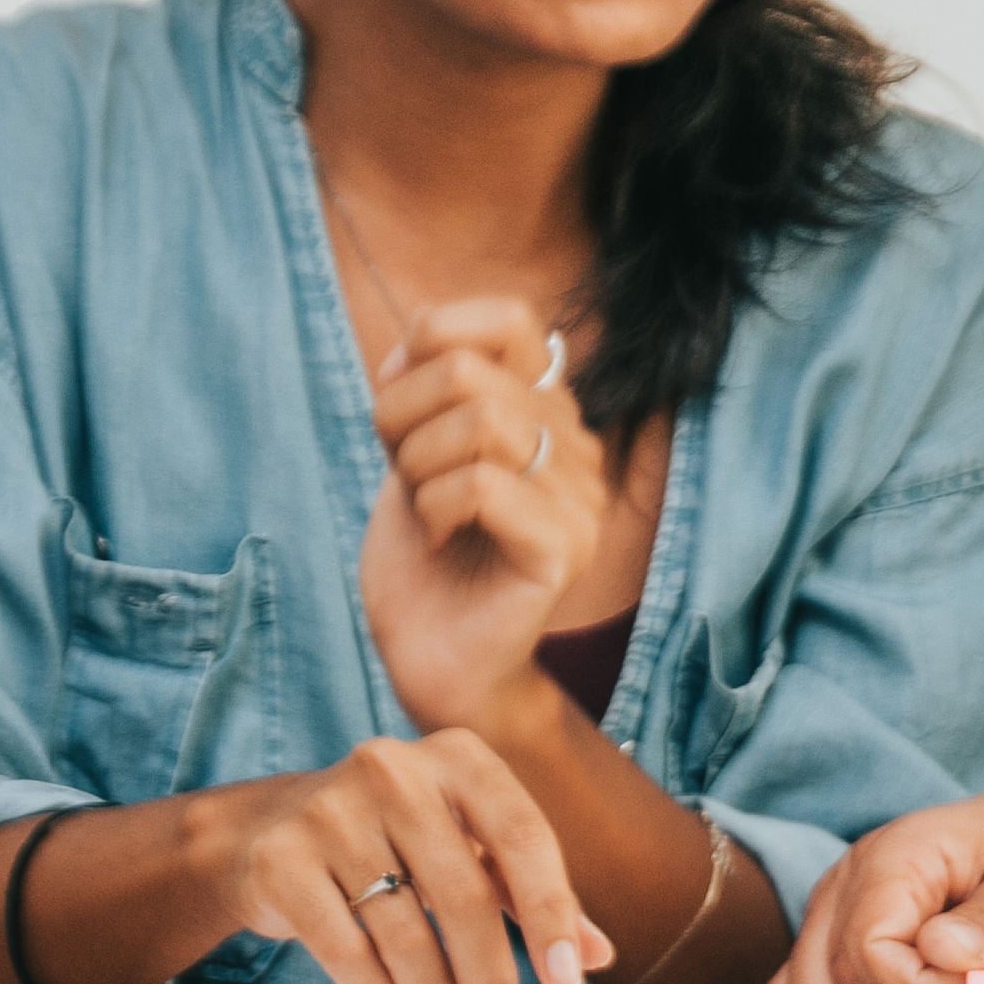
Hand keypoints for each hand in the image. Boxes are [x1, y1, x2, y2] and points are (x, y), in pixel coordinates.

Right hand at [189, 732, 618, 983]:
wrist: (269, 830)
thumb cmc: (396, 841)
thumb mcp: (469, 846)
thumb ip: (531, 892)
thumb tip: (597, 954)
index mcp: (458, 756)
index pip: (524, 836)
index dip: (553, 914)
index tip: (568, 978)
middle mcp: (395, 768)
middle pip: (465, 894)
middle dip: (490, 973)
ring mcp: (331, 808)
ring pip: (405, 932)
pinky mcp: (282, 858)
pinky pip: (347, 951)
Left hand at [358, 298, 602, 732]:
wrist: (436, 664)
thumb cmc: (424, 563)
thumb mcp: (411, 457)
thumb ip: (422, 393)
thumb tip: (417, 333)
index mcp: (544, 411)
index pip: (510, 319)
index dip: (437, 340)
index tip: (404, 408)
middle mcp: (575, 443)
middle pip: (472, 370)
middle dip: (402, 418)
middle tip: (404, 476)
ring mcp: (580, 495)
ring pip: (480, 422)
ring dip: (418, 468)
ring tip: (425, 512)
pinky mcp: (567, 545)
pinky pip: (484, 485)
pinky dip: (435, 509)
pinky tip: (440, 541)